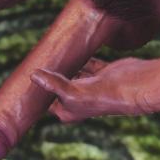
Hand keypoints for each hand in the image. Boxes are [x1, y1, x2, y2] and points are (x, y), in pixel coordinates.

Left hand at [28, 57, 150, 121]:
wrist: (133, 87)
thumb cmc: (103, 97)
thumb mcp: (71, 92)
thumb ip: (52, 83)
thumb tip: (33, 75)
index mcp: (69, 110)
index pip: (48, 100)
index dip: (39, 89)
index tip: (27, 75)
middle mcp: (79, 99)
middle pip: (59, 85)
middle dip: (50, 74)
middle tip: (37, 59)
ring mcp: (91, 85)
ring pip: (73, 73)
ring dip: (65, 65)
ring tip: (52, 52)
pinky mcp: (101, 73)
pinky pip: (87, 63)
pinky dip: (80, 57)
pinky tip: (71, 48)